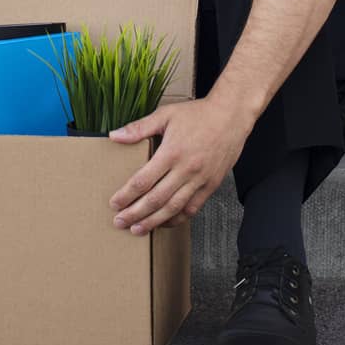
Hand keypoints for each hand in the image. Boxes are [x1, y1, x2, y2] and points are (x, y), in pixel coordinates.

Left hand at [108, 95, 250, 233]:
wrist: (230, 116)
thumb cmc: (198, 114)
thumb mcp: (166, 115)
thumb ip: (139, 128)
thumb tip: (114, 136)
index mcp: (172, 152)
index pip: (143, 180)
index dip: (126, 195)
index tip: (114, 204)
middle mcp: (186, 169)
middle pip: (156, 199)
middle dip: (135, 214)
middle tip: (120, 222)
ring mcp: (200, 180)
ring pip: (173, 208)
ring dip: (153, 221)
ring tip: (138, 229)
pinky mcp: (211, 185)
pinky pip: (192, 208)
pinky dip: (177, 219)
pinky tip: (164, 222)